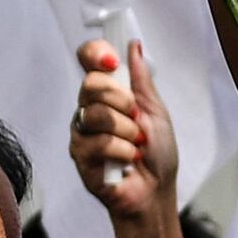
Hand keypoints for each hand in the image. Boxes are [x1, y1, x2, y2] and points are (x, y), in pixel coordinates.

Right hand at [73, 33, 181, 221]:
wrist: (156, 191)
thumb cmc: (157, 154)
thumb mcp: (156, 111)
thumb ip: (141, 80)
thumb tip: (133, 45)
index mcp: (107, 93)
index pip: (88, 60)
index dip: (94, 53)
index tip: (112, 60)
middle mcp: (89, 108)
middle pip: (90, 84)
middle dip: (122, 100)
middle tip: (137, 118)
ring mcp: (82, 131)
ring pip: (96, 114)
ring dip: (127, 131)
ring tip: (136, 144)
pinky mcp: (79, 155)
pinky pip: (97, 142)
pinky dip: (122, 151)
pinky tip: (129, 160)